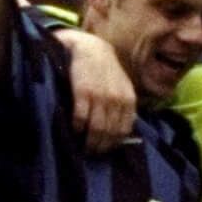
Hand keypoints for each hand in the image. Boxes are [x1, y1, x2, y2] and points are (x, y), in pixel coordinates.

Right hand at [56, 28, 134, 149]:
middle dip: (100, 146)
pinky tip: (73, 130)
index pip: (124, 130)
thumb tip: (120, 131)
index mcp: (128, 100)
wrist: (90, 48)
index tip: (105, 150)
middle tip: (91, 152)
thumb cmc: (106, 70)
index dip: (114, 143)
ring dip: (88, 142)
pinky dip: (77, 128)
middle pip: (109, 132)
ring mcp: (100, 97)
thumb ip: (123, 106)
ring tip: (82, 147)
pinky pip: (80, 117)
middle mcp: (116, 100)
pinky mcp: (82, 92)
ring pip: (96, 129)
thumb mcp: (122, 86)